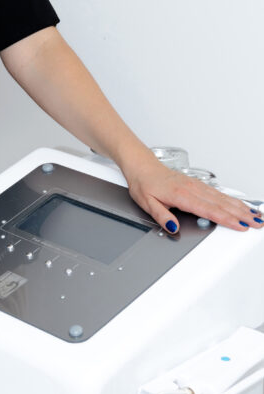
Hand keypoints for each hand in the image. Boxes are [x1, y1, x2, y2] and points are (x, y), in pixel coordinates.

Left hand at [125, 154, 263, 233]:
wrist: (142, 166)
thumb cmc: (144, 184)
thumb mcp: (147, 203)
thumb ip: (162, 216)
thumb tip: (172, 227)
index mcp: (181, 195)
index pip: (209, 210)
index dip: (227, 219)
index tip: (241, 225)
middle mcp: (192, 189)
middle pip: (221, 204)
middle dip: (242, 214)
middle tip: (258, 223)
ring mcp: (196, 186)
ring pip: (223, 198)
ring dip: (241, 207)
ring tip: (256, 215)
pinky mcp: (197, 184)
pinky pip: (218, 193)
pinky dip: (232, 199)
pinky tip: (240, 204)